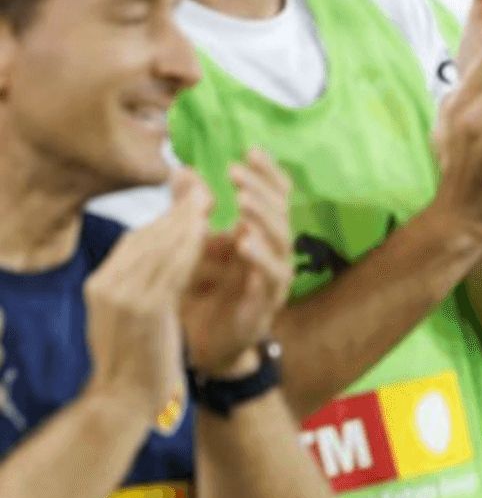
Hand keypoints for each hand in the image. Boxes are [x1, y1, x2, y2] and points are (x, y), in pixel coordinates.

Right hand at [85, 170, 211, 420]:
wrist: (122, 400)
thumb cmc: (133, 354)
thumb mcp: (129, 309)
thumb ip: (142, 276)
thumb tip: (165, 242)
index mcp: (101, 282)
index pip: (136, 238)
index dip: (166, 216)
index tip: (190, 200)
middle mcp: (107, 284)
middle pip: (147, 235)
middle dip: (178, 211)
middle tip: (204, 190)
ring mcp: (123, 296)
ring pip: (160, 247)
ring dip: (187, 221)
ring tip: (209, 201)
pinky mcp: (145, 309)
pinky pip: (172, 269)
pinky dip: (189, 247)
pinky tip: (207, 232)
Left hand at [181, 150, 294, 377]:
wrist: (199, 348)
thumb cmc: (199, 294)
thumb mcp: (191, 247)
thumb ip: (190, 211)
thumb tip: (182, 170)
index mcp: (259, 233)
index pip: (274, 194)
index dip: (267, 172)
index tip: (250, 149)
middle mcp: (273, 251)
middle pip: (281, 210)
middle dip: (261, 188)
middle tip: (235, 172)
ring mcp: (274, 276)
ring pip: (282, 238)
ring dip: (262, 216)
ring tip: (240, 200)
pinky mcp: (268, 302)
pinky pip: (273, 274)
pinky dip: (260, 256)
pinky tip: (243, 242)